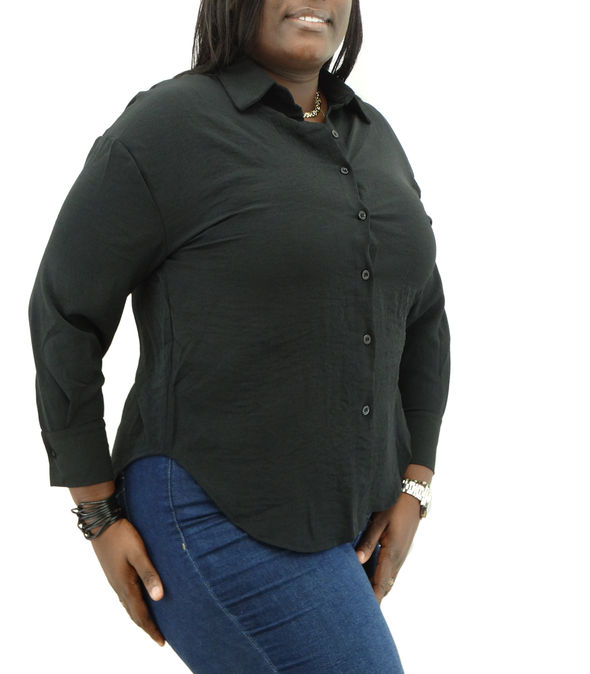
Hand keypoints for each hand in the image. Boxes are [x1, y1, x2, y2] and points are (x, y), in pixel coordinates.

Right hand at [90, 518, 165, 645]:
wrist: (100, 523)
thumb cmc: (121, 536)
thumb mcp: (138, 553)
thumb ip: (149, 573)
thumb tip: (159, 597)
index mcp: (125, 585)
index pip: (141, 614)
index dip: (151, 628)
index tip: (161, 642)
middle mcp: (118, 586)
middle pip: (133, 613)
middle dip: (146, 626)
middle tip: (158, 637)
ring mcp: (114, 580)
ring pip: (128, 605)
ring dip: (139, 617)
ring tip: (149, 624)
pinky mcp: (113, 573)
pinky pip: (124, 596)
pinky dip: (132, 605)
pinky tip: (136, 601)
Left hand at [355, 493, 420, 604]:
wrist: (413, 497)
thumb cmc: (394, 506)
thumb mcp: (378, 521)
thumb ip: (368, 541)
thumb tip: (357, 561)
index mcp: (392, 552)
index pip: (381, 582)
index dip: (373, 597)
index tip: (366, 612)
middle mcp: (399, 558)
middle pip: (385, 585)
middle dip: (374, 597)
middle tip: (359, 611)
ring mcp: (401, 556)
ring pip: (389, 580)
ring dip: (378, 589)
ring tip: (363, 601)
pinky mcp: (401, 552)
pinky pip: (391, 572)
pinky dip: (382, 580)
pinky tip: (371, 581)